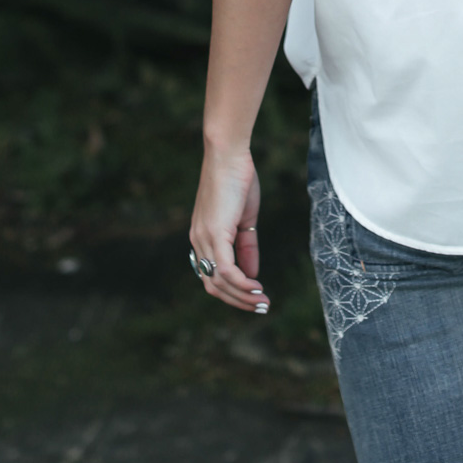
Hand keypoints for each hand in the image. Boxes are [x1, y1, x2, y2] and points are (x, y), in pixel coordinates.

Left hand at [190, 145, 268, 312]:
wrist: (229, 155)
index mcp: (203, 239)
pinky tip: (257, 287)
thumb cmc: (238, 180)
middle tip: (262, 307)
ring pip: (219, 283)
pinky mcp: (215, 234)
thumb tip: (252, 275)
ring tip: (263, 301)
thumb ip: (247, 247)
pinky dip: (242, 284)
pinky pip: (226, 270)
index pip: (212, 277)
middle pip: (213, 286)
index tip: (255, 298)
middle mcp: (199, 243)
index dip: (233, 292)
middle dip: (238, 301)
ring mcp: (204, 239)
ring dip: (243, 297)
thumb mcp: (245, 219)